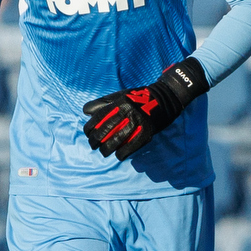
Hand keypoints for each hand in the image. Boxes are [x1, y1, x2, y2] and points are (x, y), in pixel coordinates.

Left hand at [82, 58, 208, 161]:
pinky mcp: (147, 133)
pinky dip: (122, 154)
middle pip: (104, 131)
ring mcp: (138, 123)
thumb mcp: (121, 95)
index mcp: (119, 102)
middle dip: (95, 141)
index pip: (98, 118)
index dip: (90, 128)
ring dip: (107, 150)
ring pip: (115, 142)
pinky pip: (130, 147)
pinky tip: (118, 155)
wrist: (165, 99)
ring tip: (104, 152)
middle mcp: (127, 112)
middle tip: (94, 145)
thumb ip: (104, 103)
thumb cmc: (139, 97)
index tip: (88, 134)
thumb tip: (86, 112)